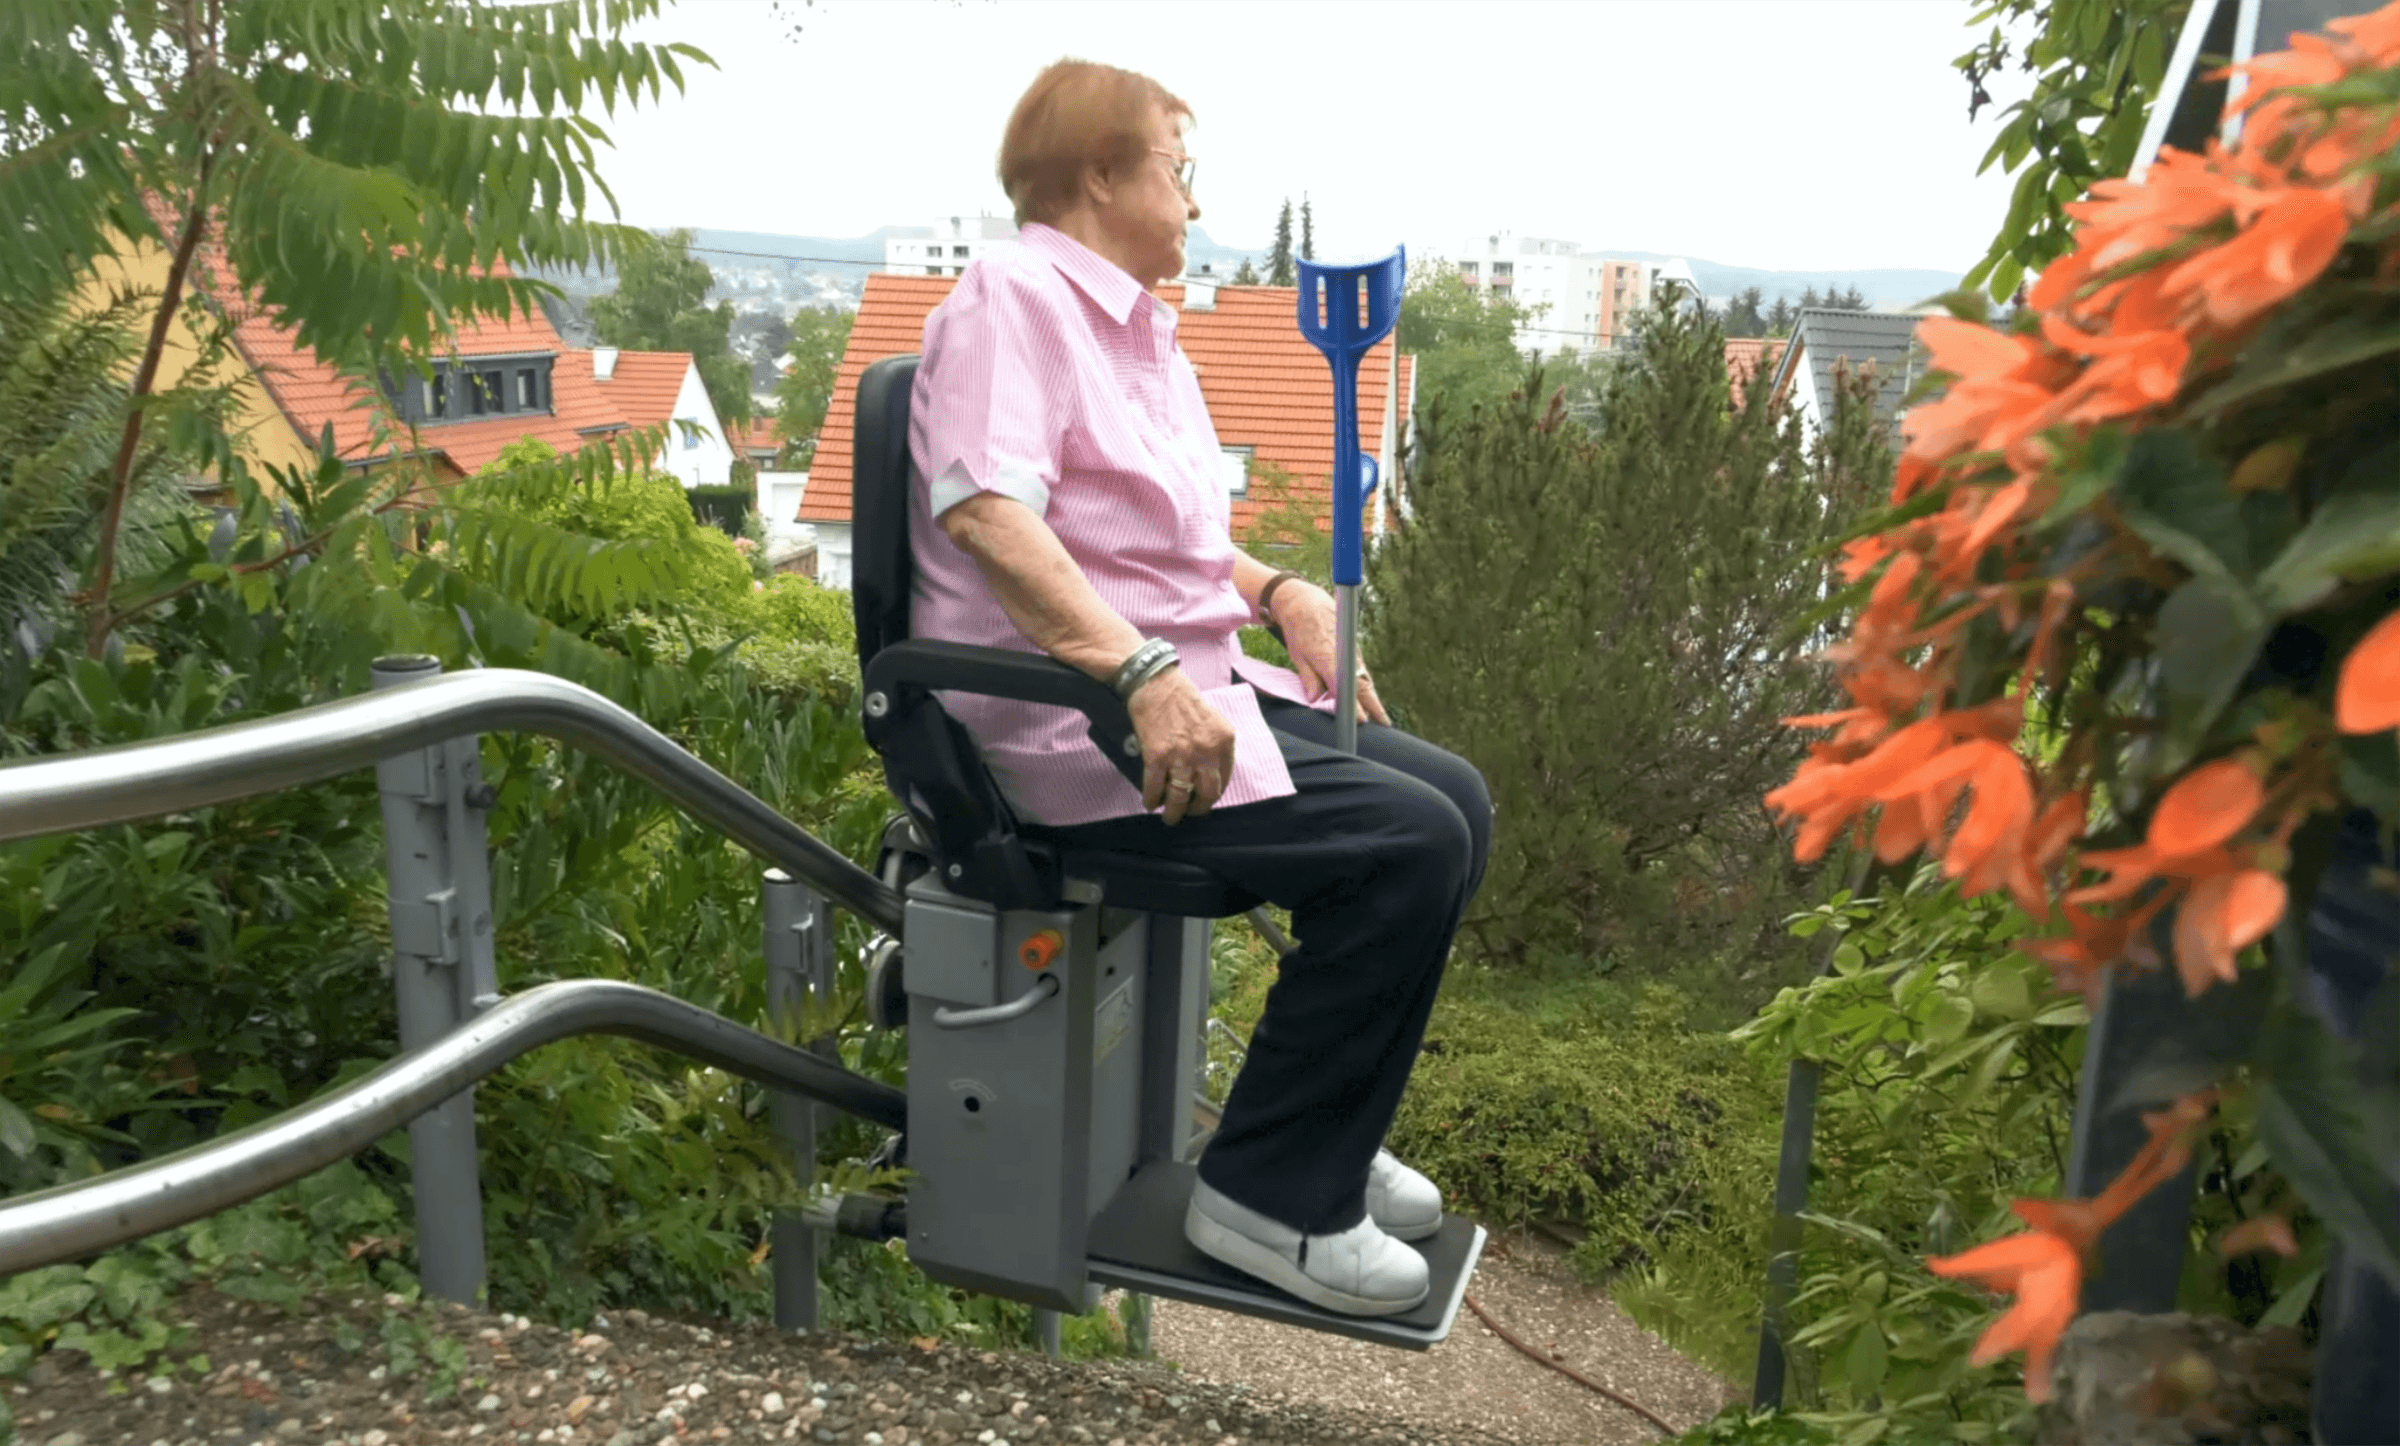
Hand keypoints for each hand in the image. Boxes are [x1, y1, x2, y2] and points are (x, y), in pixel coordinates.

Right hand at [1127, 667, 1234, 824]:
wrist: (1154, 682)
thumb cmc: (1181, 697)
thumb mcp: (1213, 718)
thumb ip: (1215, 744)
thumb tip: (1209, 772)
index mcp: (1224, 740)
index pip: (1224, 780)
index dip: (1213, 794)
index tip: (1204, 799)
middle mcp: (1206, 750)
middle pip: (1207, 794)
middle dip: (1198, 809)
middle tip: (1190, 812)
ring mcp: (1181, 755)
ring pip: (1181, 796)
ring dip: (1174, 812)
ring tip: (1170, 817)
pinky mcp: (1156, 757)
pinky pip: (1155, 787)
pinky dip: (1152, 799)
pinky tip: (1150, 803)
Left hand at [1268, 580, 1391, 725]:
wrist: (1306, 602)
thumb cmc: (1299, 630)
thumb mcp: (1298, 656)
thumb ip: (1309, 679)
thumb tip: (1315, 701)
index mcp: (1329, 657)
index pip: (1345, 687)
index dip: (1354, 705)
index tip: (1362, 720)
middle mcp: (1346, 655)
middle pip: (1362, 684)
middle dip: (1373, 705)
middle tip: (1383, 723)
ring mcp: (1352, 652)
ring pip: (1364, 678)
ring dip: (1371, 697)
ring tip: (1379, 716)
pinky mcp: (1353, 651)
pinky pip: (1361, 671)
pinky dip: (1365, 685)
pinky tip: (1368, 698)